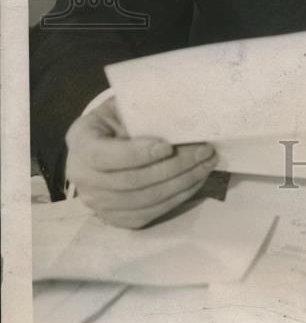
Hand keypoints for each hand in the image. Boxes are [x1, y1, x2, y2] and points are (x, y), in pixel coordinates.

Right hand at [65, 96, 216, 228]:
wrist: (106, 141)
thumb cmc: (119, 117)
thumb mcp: (125, 104)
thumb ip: (144, 108)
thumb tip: (182, 111)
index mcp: (81, 141)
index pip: (103, 156)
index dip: (136, 154)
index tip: (168, 145)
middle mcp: (82, 177)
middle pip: (130, 182)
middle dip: (174, 167)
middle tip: (204, 150)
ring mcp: (97, 203)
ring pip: (145, 201)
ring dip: (182, 182)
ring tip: (207, 163)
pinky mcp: (117, 218)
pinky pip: (151, 213)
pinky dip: (178, 197)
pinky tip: (197, 179)